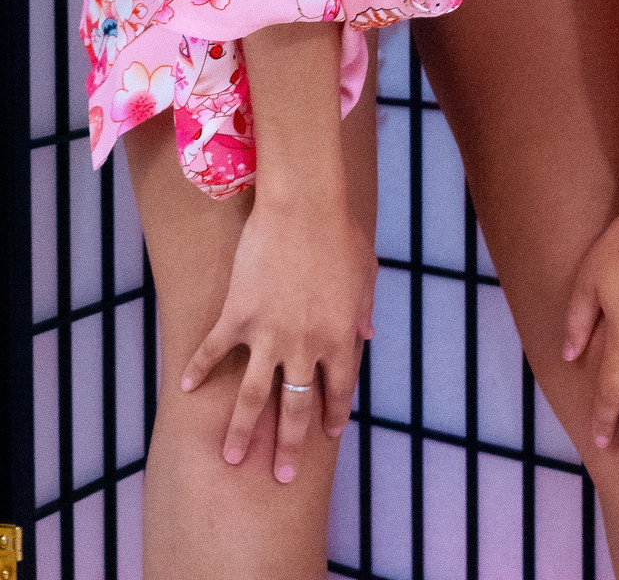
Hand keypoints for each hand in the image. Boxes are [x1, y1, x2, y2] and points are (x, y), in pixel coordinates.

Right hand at [180, 196, 377, 483]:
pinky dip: (198, 370)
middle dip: (288, 446)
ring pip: (251, 397)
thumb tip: (368, 336)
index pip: (337, 391)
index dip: (332, 414)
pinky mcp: (237, 316)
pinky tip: (186, 389)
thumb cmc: (340, 234)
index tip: (326, 434)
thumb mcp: (365, 274)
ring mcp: (268, 335)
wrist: (303, 206)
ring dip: (242, 431)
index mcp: (340, 338)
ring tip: (232, 457)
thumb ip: (364, 309)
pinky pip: (213, 351)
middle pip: (294, 408)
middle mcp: (304, 347)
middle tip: (282, 476)